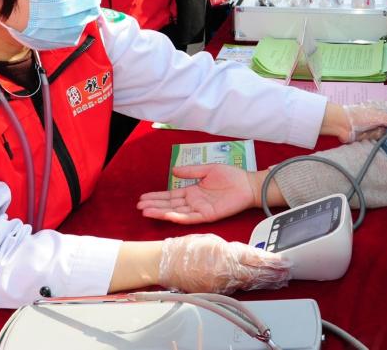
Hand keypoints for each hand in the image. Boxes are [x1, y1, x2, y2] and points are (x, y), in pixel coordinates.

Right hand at [138, 164, 255, 223]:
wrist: (248, 184)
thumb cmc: (230, 176)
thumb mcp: (207, 170)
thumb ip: (191, 171)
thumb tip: (173, 169)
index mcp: (193, 191)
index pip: (171, 196)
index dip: (157, 197)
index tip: (143, 197)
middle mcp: (194, 202)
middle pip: (170, 205)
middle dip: (154, 205)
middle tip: (139, 206)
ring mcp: (200, 210)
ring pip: (177, 212)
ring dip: (161, 212)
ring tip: (146, 211)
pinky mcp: (208, 215)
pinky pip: (190, 217)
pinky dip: (178, 217)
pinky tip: (167, 215)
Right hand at [158, 233, 290, 293]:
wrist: (167, 264)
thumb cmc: (186, 249)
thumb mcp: (214, 241)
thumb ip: (233, 249)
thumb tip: (245, 255)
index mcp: (227, 255)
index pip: (256, 259)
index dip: (272, 261)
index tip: (284, 262)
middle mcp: (226, 272)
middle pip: (256, 275)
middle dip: (273, 274)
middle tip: (287, 273)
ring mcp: (221, 284)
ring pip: (248, 283)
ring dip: (264, 282)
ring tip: (278, 281)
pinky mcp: (216, 292)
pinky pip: (236, 289)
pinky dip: (249, 286)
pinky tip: (258, 285)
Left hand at [337, 100, 386, 142]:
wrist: (342, 125)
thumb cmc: (359, 115)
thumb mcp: (379, 115)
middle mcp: (385, 115)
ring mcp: (379, 126)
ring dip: (384, 133)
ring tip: (375, 130)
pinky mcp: (373, 135)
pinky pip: (381, 139)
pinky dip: (376, 137)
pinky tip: (370, 135)